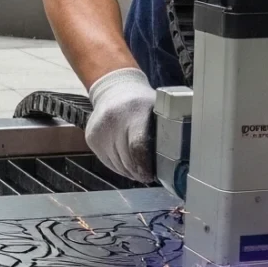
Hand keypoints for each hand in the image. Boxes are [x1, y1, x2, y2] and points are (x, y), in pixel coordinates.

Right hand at [84, 67, 156, 182]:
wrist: (114, 91)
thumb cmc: (141, 104)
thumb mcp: (156, 110)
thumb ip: (165, 131)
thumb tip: (176, 159)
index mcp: (134, 112)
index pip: (137, 146)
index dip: (145, 165)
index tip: (151, 175)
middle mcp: (113, 120)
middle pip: (126, 159)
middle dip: (138, 172)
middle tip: (147, 175)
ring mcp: (99, 130)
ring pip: (116, 165)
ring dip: (128, 171)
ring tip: (138, 169)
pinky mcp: (91, 138)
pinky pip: (107, 162)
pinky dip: (118, 166)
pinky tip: (126, 161)